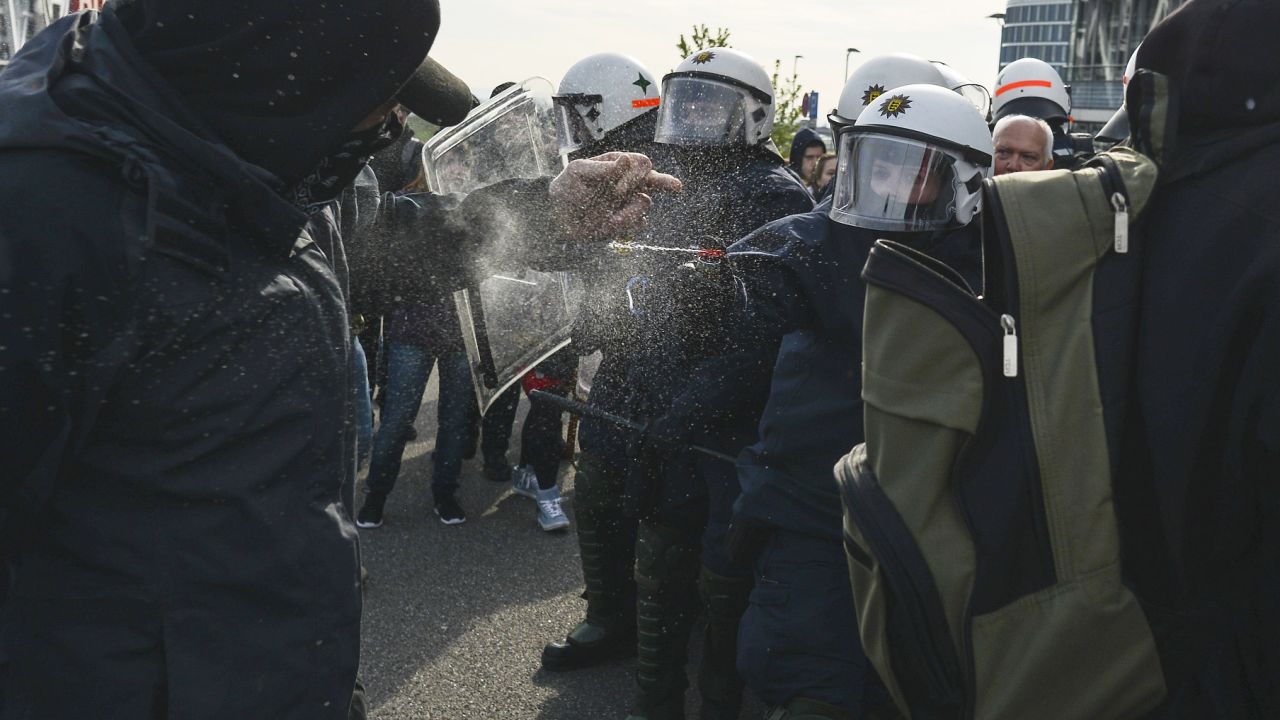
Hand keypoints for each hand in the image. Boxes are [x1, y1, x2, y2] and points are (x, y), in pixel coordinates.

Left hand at [548, 152, 681, 240]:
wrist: (558, 220)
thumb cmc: (567, 190)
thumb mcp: (578, 172)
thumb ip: (603, 168)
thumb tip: (626, 159)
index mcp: (617, 165)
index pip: (642, 163)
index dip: (635, 174)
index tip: (619, 187)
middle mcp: (628, 183)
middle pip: (656, 179)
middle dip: (643, 187)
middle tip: (617, 194)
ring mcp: (629, 203)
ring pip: (645, 203)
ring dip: (627, 211)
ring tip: (607, 214)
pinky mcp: (628, 222)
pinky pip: (640, 224)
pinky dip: (628, 225)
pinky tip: (611, 224)